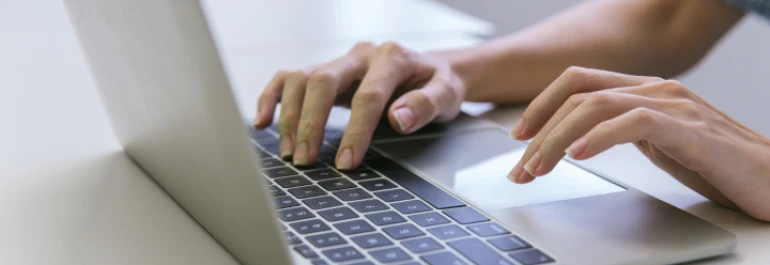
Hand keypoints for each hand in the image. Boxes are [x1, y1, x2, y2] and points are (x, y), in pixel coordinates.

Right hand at [253, 42, 466, 168]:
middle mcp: (360, 55)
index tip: (346, 162)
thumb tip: (399, 118)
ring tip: (292, 153)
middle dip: (312, 123)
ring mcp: (340, 61)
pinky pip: (289, 78)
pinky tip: (262, 122)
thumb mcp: (447, 94)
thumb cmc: (438, 84)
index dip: (355, 131)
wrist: (431, 71)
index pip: (367, 95)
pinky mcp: (325, 71)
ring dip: (290, 117)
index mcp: (392, 57)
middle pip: (323, 81)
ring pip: (301, 79)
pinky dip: (271, 98)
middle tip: (306, 161)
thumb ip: (427, 105)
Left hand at [508, 66, 769, 220]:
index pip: (579, 81)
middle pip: (579, 94)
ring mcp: (674, 105)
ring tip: (539, 166)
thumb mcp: (657, 142)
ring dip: (558, 138)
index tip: (519, 136)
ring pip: (597, 105)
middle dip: (540, 131)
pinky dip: (600, 136)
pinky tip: (579, 154)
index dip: (542, 105)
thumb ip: (622, 130)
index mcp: (644, 89)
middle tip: (521, 168)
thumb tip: (575, 140)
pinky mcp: (690, 129)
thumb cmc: (717, 164)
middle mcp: (656, 88)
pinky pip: (634, 122)